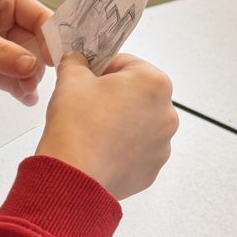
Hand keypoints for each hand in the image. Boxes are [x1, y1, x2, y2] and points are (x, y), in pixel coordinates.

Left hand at [0, 0, 50, 100]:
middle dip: (43, 62)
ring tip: (27, 91)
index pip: (41, 17)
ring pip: (29, 65)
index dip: (53, 37)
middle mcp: (5, 23)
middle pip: (39, 44)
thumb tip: (32, 66)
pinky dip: (21, 90)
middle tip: (40, 79)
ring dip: (31, 79)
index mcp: (4, 0)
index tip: (61, 58)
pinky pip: (14, 80)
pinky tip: (25, 99)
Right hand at [36, 53, 178, 199]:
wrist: (72, 174)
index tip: (88, 80)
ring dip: (120, 122)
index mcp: (153, 83)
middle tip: (87, 106)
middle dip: (114, 97)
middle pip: (137, 95)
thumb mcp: (70, 78)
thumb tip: (77, 61)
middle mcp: (166, 113)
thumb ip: (76, 61)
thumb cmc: (77, 125)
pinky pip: (137, 151)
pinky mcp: (152, 168)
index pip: (127, 64)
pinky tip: (99, 149)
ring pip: (139, 123)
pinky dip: (121, 148)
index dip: (102, 70)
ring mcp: (162, 144)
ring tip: (92, 130)